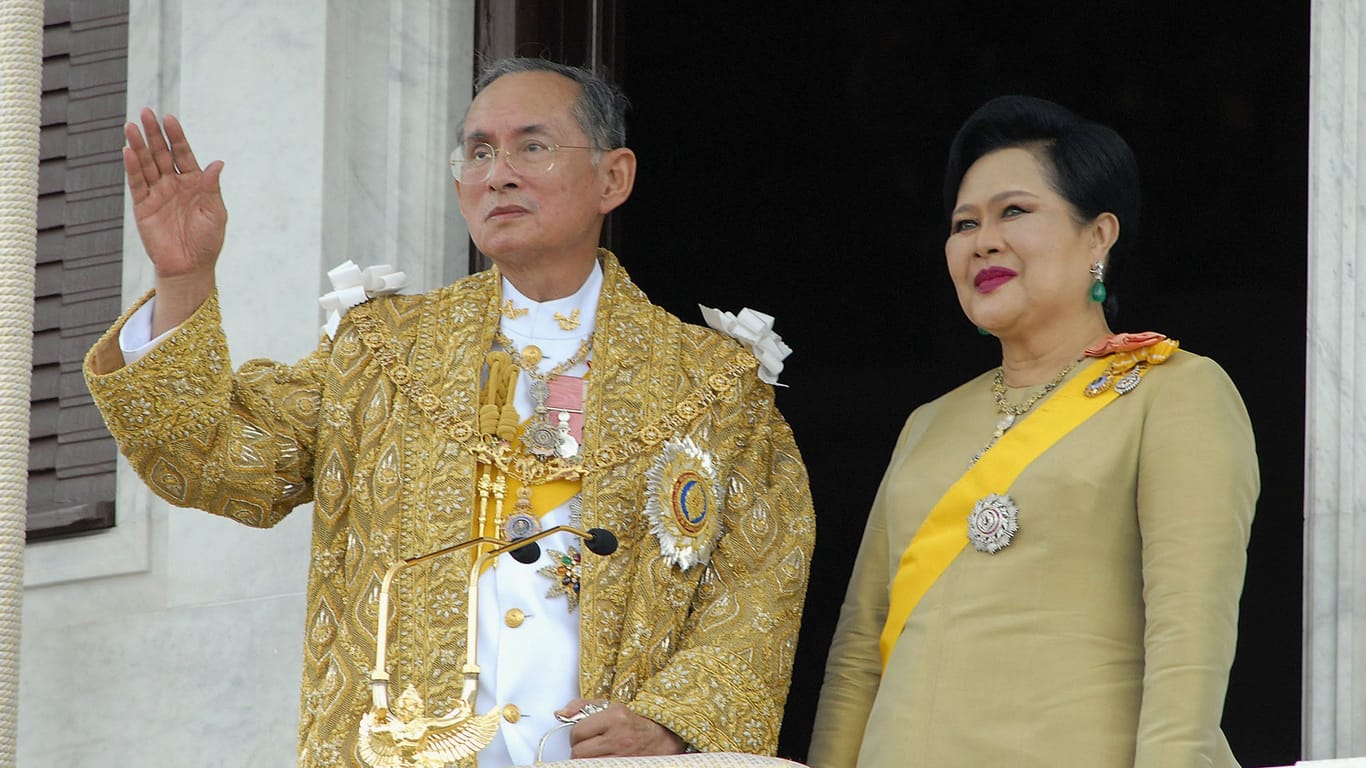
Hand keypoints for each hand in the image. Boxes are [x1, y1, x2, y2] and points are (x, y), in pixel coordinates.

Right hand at [123, 108, 225, 332]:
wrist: (190, 267)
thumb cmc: (207, 241)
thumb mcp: (216, 213)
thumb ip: (213, 188)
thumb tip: (218, 163)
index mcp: (195, 183)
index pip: (183, 154)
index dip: (176, 137)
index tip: (169, 118)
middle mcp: (174, 184)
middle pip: (162, 154)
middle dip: (154, 134)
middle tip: (146, 113)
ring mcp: (157, 194)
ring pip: (147, 165)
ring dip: (139, 146)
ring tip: (130, 126)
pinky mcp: (143, 206)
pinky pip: (137, 184)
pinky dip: (132, 168)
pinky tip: (127, 152)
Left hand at [556, 699, 685, 757]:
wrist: (661, 737)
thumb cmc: (632, 721)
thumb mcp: (609, 706)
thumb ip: (582, 705)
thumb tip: (559, 713)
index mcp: (615, 717)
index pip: (577, 732)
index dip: (575, 735)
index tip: (580, 735)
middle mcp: (619, 738)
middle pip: (579, 752)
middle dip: (578, 750)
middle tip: (585, 746)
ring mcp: (623, 756)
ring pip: (587, 764)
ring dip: (585, 760)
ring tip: (592, 754)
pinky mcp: (625, 766)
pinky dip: (595, 765)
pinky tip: (599, 760)